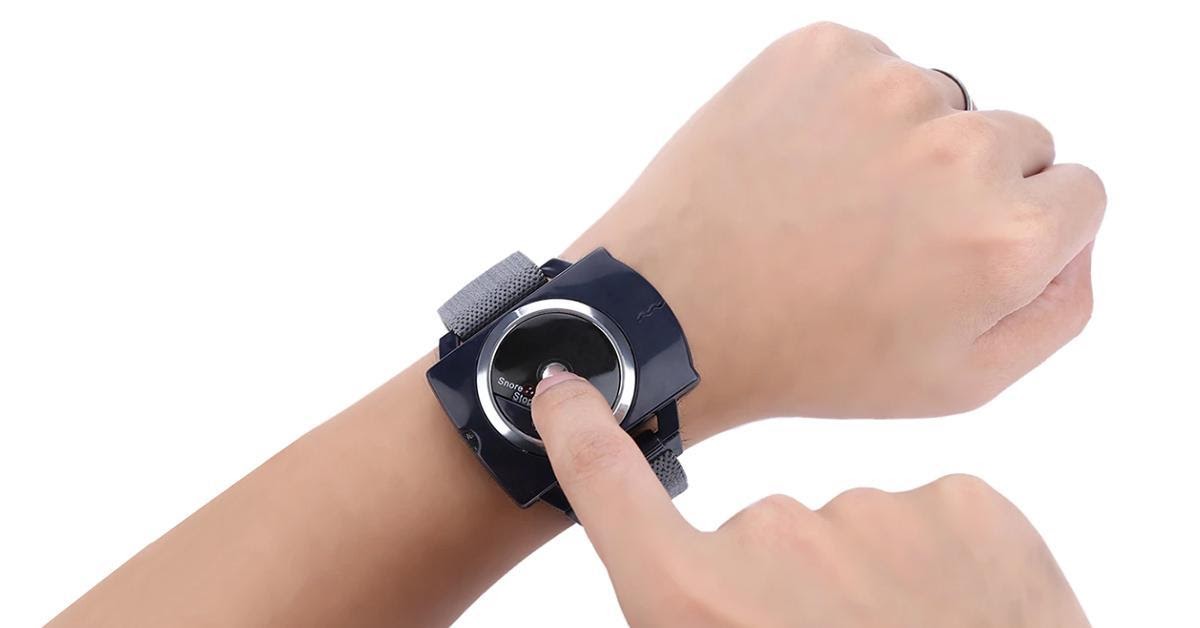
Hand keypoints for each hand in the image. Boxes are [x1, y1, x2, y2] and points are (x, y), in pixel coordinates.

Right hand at [532, 374, 1089, 626]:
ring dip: (867, 581)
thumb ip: (689, 606)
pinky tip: (959, 615)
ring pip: (849, 533)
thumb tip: (692, 584)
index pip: (609, 485)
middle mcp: (777, 538)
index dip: (579, 430)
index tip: (563, 388)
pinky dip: (938, 562)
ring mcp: (876, 511)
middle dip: (785, 588)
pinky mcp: (964, 499)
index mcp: (702, 600)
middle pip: (759, 536)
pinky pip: (925, 517)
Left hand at [564, 23, 1104, 435]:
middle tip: (885, 237)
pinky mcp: (821, 52)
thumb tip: (1075, 234)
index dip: (1021, 227)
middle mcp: (960, 145)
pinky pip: (871, 69)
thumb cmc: (809, 356)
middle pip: (1016, 139)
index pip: (1078, 191)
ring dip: (904, 144)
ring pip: (941, 103)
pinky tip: (800, 168)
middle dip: (968, 185)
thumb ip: (1057, 306)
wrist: (675, 309)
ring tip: (830, 207)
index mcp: (1007, 232)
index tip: (957, 251)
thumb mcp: (958, 381)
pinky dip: (845, 110)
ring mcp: (886, 87)